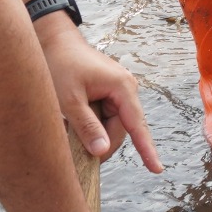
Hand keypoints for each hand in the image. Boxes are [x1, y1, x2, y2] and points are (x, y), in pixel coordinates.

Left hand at [39, 23, 161, 172]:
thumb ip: (87, 127)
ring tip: (70, 123)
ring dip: (93, 132)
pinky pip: (106, 118)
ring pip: (111, 126)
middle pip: (120, 130)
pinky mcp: (110, 94)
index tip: (157, 170)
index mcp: (122, 87)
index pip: (137, 125)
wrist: (54, 41)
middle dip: (100, 141)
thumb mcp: (70, 99)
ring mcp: (119, 92)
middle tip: (73, 145)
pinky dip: (92, 124)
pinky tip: (75, 119)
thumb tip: (102, 152)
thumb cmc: (61, 64)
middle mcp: (126, 89)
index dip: (146, 150)